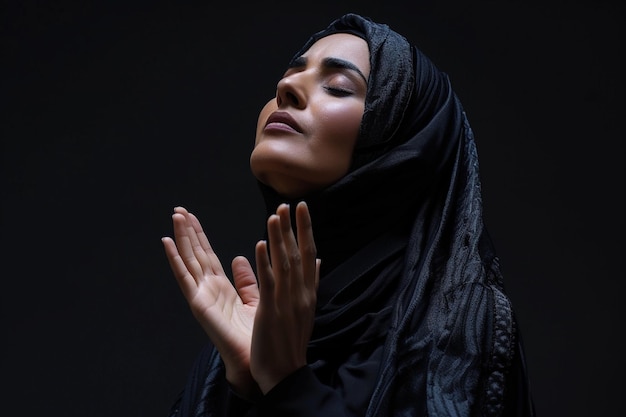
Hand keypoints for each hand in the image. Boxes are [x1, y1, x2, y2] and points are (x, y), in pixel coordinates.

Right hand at [161, 207, 258, 397]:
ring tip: (174, 217)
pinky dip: (175, 259)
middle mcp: (209, 289)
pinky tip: (166, 243)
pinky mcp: (198, 304)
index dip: (199, 236)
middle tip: (179, 209)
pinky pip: (184, 278)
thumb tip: (239, 257)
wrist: (257, 361)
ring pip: (189, 260)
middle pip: (196, 254)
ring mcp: (201, 296)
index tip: (192, 216)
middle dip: (188, 231)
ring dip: (181, 238)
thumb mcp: (255, 300)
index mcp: (222, 288)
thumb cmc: (257, 336)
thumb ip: (247, 280)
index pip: (208, 256)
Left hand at [251, 202, 320, 393]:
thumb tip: (316, 259)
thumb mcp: (304, 309)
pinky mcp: (271, 312)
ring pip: (285, 264)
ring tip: (275, 215)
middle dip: (295, 227)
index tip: (303, 209)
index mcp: (308, 292)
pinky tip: (261, 245)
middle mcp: (301, 294)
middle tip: (290, 203)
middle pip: (299, 254)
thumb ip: (308, 282)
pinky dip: (265, 263)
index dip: (306, 230)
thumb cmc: (291, 341)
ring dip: (280, 238)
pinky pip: (269, 284)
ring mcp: (287, 302)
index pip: (309, 255)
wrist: (286, 373)